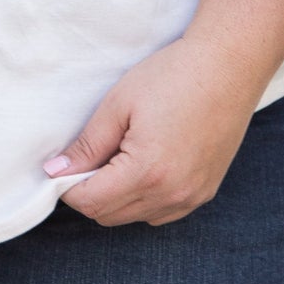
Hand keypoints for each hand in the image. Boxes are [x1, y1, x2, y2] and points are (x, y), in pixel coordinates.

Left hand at [42, 33, 263, 226]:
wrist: (228, 66)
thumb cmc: (172, 76)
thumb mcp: (119, 104)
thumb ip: (87, 145)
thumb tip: (56, 171)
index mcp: (147, 172)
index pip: (91, 203)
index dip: (67, 187)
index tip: (62, 166)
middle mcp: (172, 194)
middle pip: (110, 216)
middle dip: (89, 193)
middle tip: (88, 157)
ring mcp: (192, 197)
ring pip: (135, 217)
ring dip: (116, 198)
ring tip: (118, 157)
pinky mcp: (205, 192)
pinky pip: (161, 212)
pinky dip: (143, 199)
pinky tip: (144, 166)